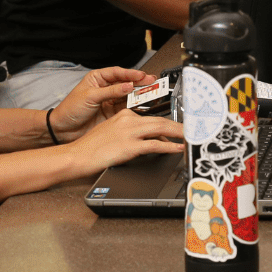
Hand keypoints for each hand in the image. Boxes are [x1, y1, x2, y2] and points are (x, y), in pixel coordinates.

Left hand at [50, 66, 153, 139]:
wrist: (62, 129)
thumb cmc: (69, 109)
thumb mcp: (90, 96)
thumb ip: (111, 91)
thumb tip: (127, 86)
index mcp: (97, 79)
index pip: (118, 73)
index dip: (130, 74)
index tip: (141, 76)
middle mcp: (105, 88)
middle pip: (126, 83)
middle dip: (139, 83)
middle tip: (152, 82)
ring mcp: (109, 101)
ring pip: (128, 96)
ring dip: (139, 94)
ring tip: (150, 93)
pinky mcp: (112, 114)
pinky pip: (126, 108)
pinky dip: (135, 107)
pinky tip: (141, 105)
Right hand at [64, 108, 183, 176]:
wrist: (77, 155)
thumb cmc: (91, 148)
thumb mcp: (113, 134)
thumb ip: (132, 134)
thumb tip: (153, 142)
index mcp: (124, 115)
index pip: (152, 118)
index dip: (169, 124)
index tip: (180, 127)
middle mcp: (128, 120)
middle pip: (161, 121)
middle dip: (180, 126)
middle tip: (194, 130)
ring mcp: (129, 132)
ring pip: (161, 129)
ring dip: (179, 133)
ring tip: (192, 137)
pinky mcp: (129, 146)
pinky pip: (154, 145)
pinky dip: (169, 147)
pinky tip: (178, 148)